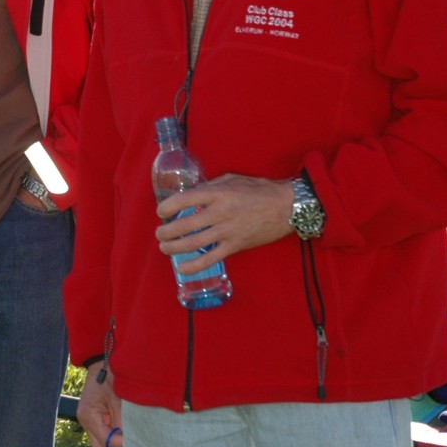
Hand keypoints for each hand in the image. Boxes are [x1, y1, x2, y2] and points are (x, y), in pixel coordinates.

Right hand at [78, 361, 125, 446]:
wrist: (102, 362)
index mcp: (89, 416)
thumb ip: (122, 421)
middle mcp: (86, 422)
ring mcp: (90, 421)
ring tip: (135, 446)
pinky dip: (117, 439)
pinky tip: (129, 436)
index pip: (106, 442)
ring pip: (103, 445)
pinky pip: (106, 436)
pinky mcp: (96, 419)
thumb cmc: (110, 376)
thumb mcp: (118, 398)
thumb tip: (131, 442)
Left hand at [157, 173, 295, 273]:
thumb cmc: (259, 190)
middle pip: (185, 225)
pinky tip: (182, 267)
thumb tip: (191, 194)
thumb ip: (210, 187)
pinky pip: (211, 258)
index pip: (185, 199)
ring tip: (164, 247)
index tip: (161, 211)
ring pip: (194, 243)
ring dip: (174, 247)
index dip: (168, 206)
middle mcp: (221, 212)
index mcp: (218, 193)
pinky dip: (194, 265)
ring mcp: (228, 231)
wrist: (287, 206)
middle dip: (166, 231)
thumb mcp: (231, 179)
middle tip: (159, 233)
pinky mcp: (236, 246)